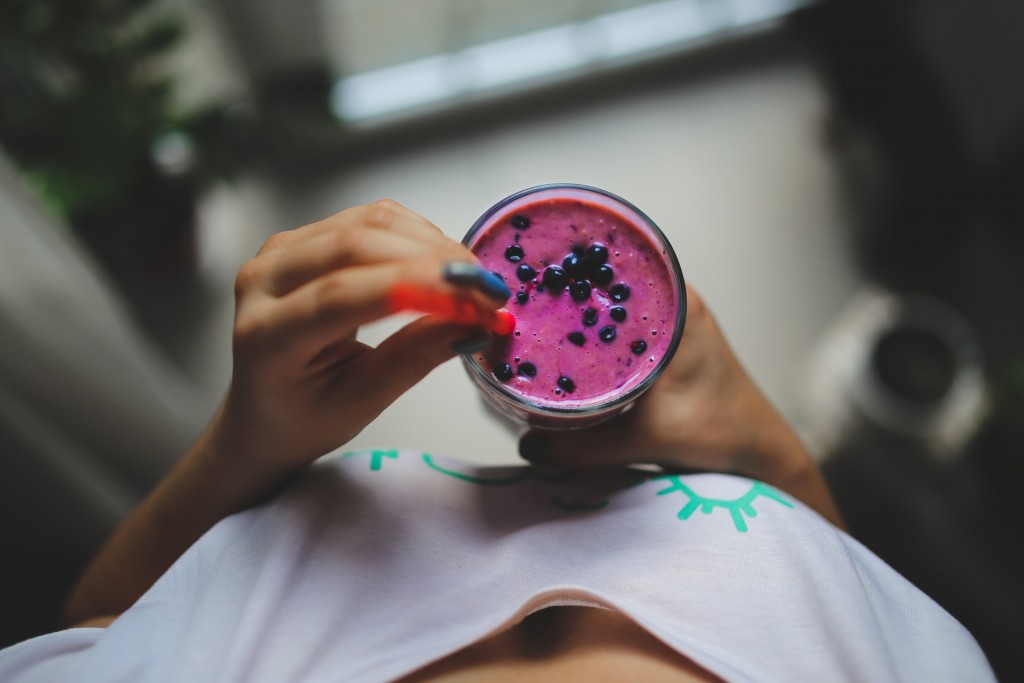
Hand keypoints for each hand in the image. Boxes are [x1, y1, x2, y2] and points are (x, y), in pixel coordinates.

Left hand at [216, 200, 508, 470]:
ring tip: (474, 282)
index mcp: (266, 334)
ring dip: (433, 244)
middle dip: (433, 262)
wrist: (265, 410)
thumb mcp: (363, 401)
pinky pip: (370, 219)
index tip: (475, 301)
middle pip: (356, 245)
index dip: (414, 288)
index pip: (340, 295)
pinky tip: (445, 265)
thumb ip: (416, 356)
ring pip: (369, 222)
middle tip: (488, 293)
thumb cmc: (305, 415)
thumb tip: (476, 322)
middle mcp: (263, 280)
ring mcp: (281, 251)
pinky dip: (418, 236)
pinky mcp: (305, 237)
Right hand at [519, 288, 843, 525]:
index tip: (528, 273)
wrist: (758, 453)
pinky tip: (558, 347)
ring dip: (573, 311)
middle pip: (603, 281)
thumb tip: (527, 444)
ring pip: (607, 303)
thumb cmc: (721, 434)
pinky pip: (614, 324)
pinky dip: (588, 333)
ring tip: (527, 319)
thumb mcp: (647, 437)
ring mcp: (667, 317)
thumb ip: (585, 445)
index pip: (613, 265)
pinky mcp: (660, 340)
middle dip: (561, 289)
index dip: (568, 266)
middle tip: (516, 302)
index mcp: (676, 302)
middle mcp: (672, 298)